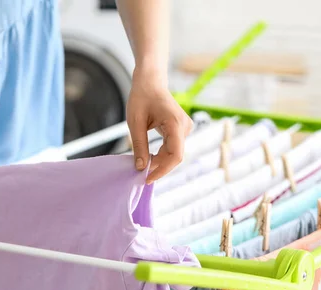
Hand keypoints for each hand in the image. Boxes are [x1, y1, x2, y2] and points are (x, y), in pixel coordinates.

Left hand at [127, 67, 192, 184]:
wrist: (150, 81)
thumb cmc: (141, 97)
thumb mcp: (135, 123)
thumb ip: (139, 146)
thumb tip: (141, 168)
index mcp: (176, 124)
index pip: (175, 156)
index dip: (162, 170)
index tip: (147, 179)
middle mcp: (185, 127)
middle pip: (175, 156)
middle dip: (159, 166)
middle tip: (141, 172)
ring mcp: (185, 128)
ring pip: (174, 153)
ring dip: (159, 161)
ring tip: (143, 163)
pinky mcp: (181, 129)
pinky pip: (173, 147)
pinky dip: (162, 154)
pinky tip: (150, 156)